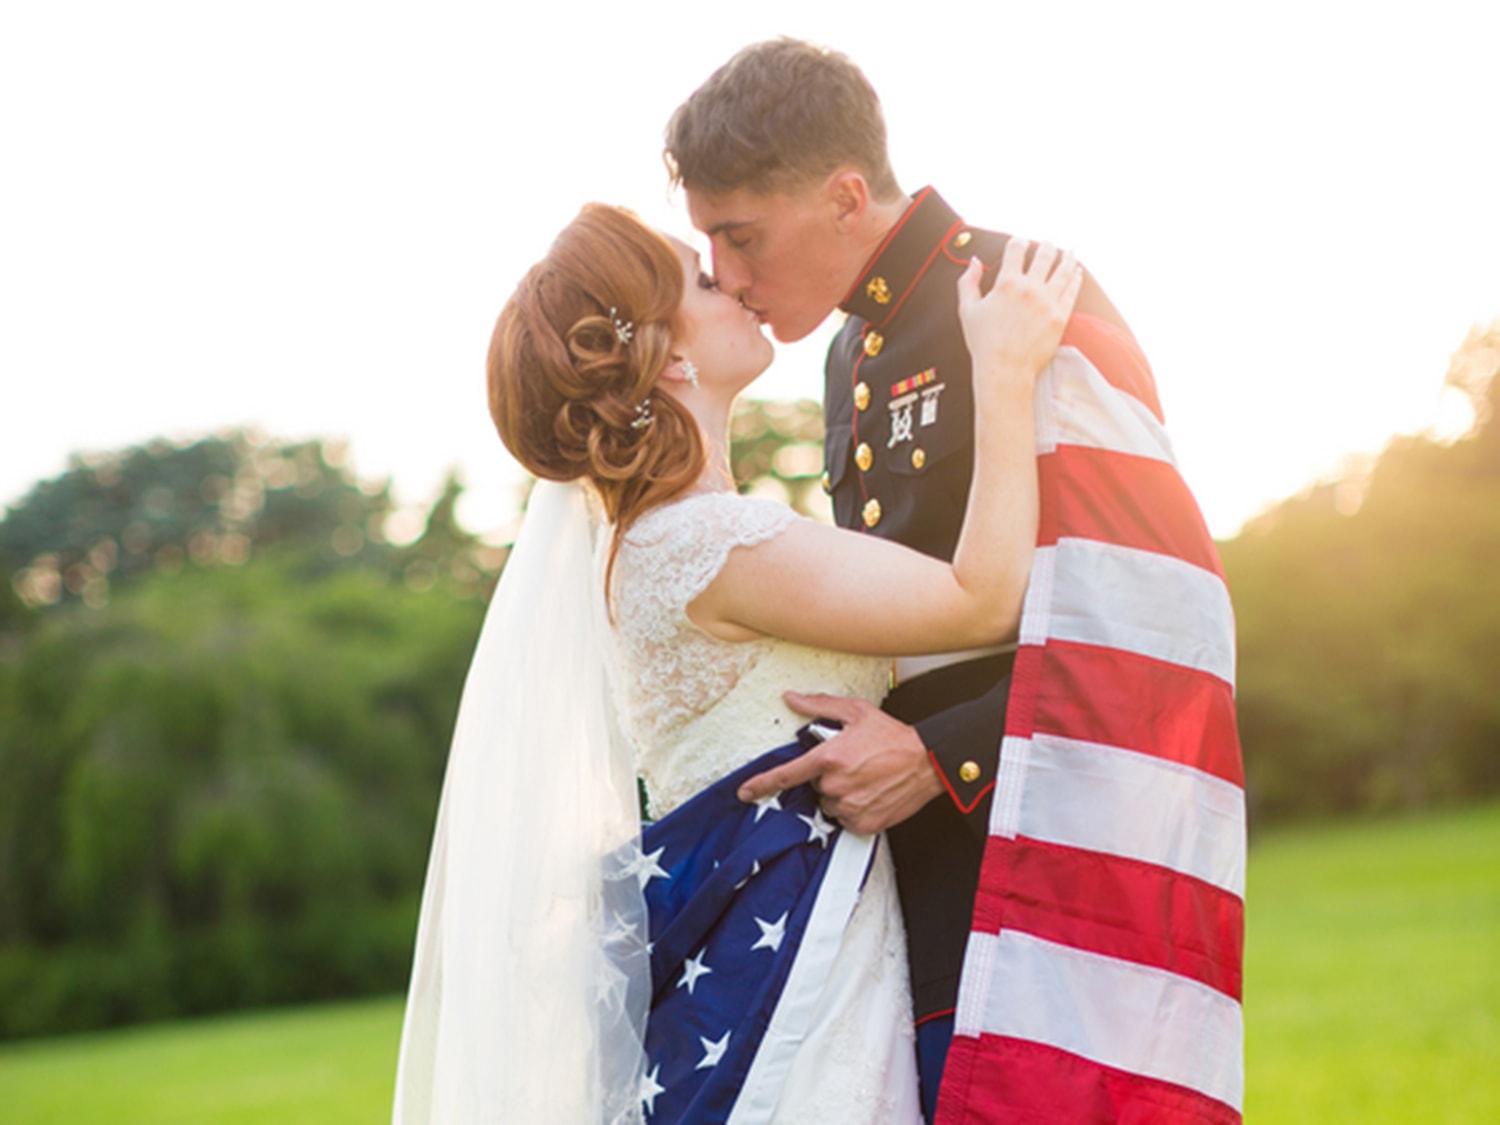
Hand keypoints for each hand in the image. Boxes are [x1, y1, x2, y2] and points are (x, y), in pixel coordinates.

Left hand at [735, 691, 943, 834]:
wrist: (927, 761)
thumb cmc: (892, 735)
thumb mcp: (855, 712)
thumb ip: (818, 706)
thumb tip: (791, 698)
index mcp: (828, 758)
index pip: (785, 775)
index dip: (761, 784)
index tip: (745, 792)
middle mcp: (835, 785)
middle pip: (814, 787)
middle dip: (827, 777)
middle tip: (852, 764)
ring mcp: (850, 807)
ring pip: (830, 804)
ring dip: (841, 794)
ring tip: (865, 778)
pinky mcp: (864, 824)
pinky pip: (847, 819)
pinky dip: (855, 809)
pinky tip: (871, 793)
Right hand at [956, 238, 1082, 381]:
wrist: (1004, 370)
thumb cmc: (984, 343)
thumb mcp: (967, 309)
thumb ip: (968, 281)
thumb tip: (975, 261)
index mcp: (1007, 283)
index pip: (1016, 249)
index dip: (1018, 241)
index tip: (1021, 242)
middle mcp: (1030, 288)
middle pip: (1044, 254)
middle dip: (1047, 245)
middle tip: (1048, 244)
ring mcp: (1047, 302)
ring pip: (1063, 269)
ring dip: (1067, 256)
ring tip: (1069, 251)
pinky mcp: (1060, 316)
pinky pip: (1072, 290)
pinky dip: (1075, 278)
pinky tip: (1076, 272)